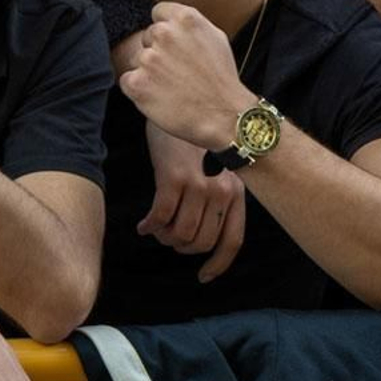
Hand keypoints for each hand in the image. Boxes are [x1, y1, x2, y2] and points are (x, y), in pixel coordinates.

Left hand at [117, 3, 255, 151]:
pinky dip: (139, 90)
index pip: (158, 12)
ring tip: (171, 86)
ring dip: (148, 71)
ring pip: (136, 59)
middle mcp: (164, 34)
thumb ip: (189, 25)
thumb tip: (172, 20)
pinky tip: (159, 97)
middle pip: (147, 37)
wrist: (224, 116)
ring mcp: (149, 59)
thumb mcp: (216, 38)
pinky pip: (127, 81)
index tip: (173, 45)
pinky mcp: (137, 83)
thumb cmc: (222, 80)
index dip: (166, 29)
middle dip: (158, 51)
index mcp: (184, 19)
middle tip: (176, 71)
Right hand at [136, 120, 246, 281]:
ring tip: (156, 227)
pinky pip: (160, 218)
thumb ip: (217, 199)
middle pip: (200, 242)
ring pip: (179, 234)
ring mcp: (199, 185)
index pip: (232, 241)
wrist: (176, 104)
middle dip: (180, 247)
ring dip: (164, 237)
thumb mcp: (215, 169)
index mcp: (236, 191)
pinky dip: (150, 225)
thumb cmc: (193, 141)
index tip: (203, 276)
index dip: (218, 264)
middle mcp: (222, 190)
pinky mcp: (174, 178)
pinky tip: (144, 224)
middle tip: (166, 236)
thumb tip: (204, 238)